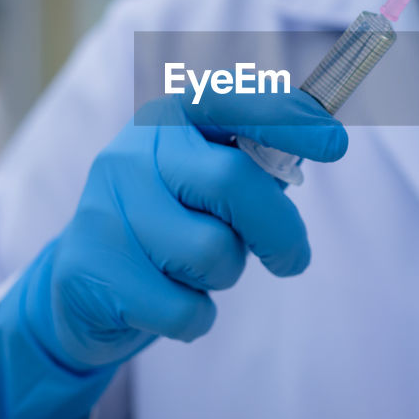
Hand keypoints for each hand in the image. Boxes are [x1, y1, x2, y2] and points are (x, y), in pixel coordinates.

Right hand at [34, 89, 347, 370]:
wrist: (81, 289)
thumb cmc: (168, 226)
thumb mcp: (207, 185)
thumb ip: (256, 164)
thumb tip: (323, 140)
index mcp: (167, 121)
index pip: (229, 101)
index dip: (285, 119)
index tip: (336, 144)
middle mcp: (130, 154)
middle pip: (232, 183)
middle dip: (279, 230)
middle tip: (293, 260)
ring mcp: (105, 210)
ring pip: (211, 252)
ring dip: (224, 275)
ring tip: (194, 272)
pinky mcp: (93, 271)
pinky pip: (184, 308)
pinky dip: (195, 317)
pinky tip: (167, 303)